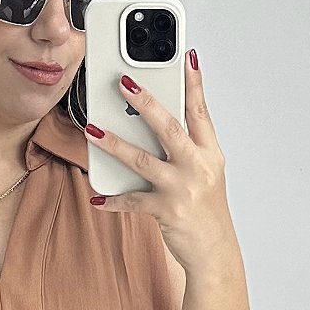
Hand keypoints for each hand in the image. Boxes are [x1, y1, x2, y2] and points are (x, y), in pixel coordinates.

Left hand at [85, 51, 235, 276]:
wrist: (215, 252)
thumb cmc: (206, 209)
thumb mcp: (206, 172)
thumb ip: (187, 146)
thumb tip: (160, 118)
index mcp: (209, 152)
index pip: (200, 111)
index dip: (194, 82)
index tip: (186, 56)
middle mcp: (198, 167)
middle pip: (170, 128)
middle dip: (145, 103)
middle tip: (123, 83)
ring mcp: (183, 189)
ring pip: (143, 161)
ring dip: (115, 144)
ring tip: (93, 130)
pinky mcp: (167, 211)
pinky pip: (133, 201)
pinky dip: (113, 200)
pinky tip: (98, 198)